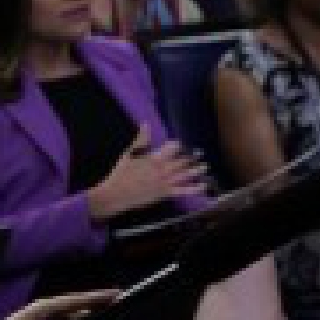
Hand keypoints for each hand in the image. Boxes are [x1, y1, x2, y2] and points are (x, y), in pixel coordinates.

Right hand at [87, 127, 207, 220]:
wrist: (114, 195)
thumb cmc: (121, 173)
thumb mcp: (129, 154)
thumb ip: (141, 139)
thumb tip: (146, 123)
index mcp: (154, 159)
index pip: (171, 149)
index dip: (177, 146)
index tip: (180, 144)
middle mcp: (162, 170)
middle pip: (181, 161)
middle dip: (191, 157)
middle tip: (201, 152)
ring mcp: (164, 182)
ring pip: (184, 175)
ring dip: (196, 170)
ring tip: (205, 166)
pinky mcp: (164, 193)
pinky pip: (182, 190)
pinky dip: (194, 188)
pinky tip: (203, 185)